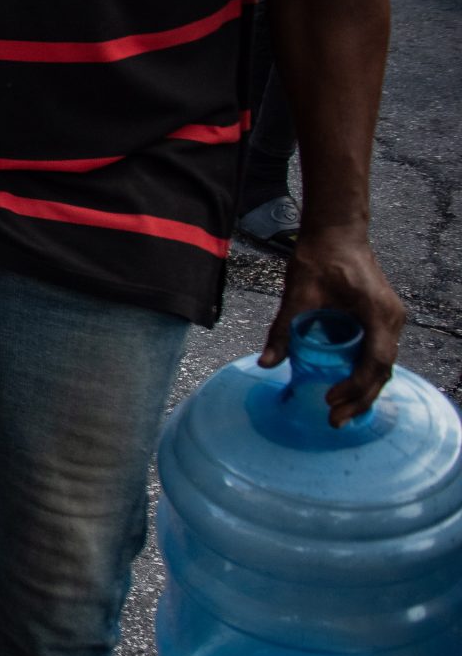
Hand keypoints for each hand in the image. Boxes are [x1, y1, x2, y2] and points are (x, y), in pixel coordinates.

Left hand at [261, 222, 404, 423]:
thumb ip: (282, 330)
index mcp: (378, 314)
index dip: (356, 386)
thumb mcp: (297, 295)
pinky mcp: (382, 320)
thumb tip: (264, 363)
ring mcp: (390, 321)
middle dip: (360, 399)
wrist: (336, 233)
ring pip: (382, 365)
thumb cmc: (320, 258)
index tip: (331, 399)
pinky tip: (345, 389)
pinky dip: (364, 374)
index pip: (374, 361)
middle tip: (334, 421)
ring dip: (363, 390)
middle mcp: (392, 320)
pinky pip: (377, 354)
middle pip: (382, 371)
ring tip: (339, 412)